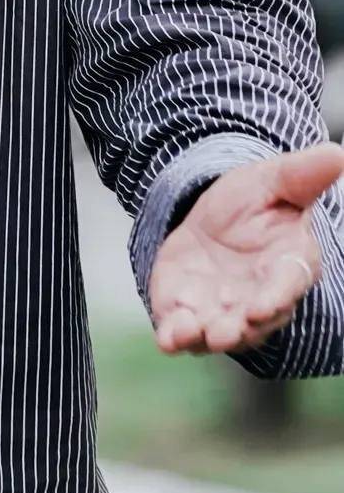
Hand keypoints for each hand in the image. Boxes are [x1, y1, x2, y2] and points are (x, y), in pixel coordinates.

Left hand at [150, 142, 343, 353]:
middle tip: (224, 331)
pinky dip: (176, 337)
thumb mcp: (274, 180)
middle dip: (238, 329)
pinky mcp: (188, 312)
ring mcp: (223, 310)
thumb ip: (302, 174)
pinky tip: (167, 338)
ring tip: (190, 333)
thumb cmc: (254, 203)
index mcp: (287, 264)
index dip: (275, 298)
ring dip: (205, 338)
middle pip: (254, 322)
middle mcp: (258, 297)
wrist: (211, 217)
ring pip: (218, 334)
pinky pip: (184, 332)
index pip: (286, 285)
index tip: (262, 306)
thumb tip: (337, 153)